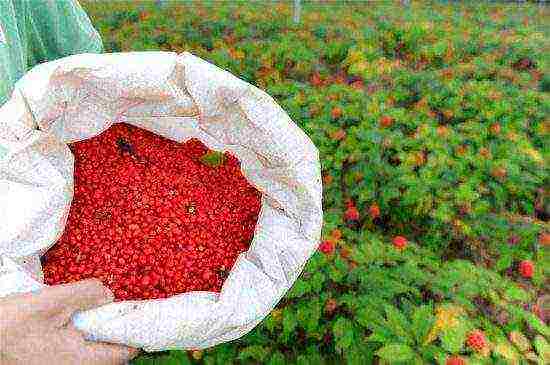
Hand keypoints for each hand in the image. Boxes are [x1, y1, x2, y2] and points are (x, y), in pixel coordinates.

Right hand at [0, 279, 138, 364]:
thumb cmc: (11, 323)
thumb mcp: (52, 300)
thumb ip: (87, 294)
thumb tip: (109, 295)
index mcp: (79, 360)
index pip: (122, 353)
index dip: (135, 335)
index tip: (144, 318)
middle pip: (109, 354)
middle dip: (117, 332)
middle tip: (122, 311)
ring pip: (93, 352)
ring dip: (100, 333)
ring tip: (101, 312)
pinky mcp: (50, 362)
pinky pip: (78, 351)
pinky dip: (84, 336)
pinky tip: (77, 320)